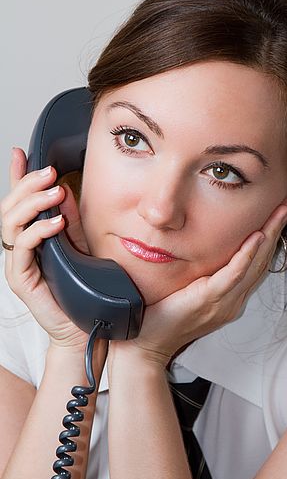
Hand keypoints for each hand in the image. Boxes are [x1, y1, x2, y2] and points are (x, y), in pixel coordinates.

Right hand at [1, 147, 90, 350]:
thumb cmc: (83, 287)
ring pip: (11, 224)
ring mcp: (18, 263)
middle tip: (49, 171)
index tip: (20, 152)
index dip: (17, 176)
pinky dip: (37, 232)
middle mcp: (20, 248)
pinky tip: (55, 222)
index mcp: (31, 236)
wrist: (85, 326)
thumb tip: (67, 190)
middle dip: (27, 184)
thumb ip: (70, 219)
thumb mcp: (78, 244)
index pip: (19, 201)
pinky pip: (22, 249)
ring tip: (55, 191)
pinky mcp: (21, 279)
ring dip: (33, 203)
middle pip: (10, 207)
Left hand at [109, 196, 286, 365]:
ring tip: (282, 209)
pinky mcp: (211, 300)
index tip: (281, 208)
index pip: (259, 259)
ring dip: (271, 233)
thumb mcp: (188, 286)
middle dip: (279, 226)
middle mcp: (234, 298)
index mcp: (231, 294)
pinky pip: (234, 274)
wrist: (146, 343)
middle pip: (265, 257)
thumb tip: (202, 241)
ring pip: (256, 262)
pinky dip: (248, 254)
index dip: (273, 233)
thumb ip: (202, 269)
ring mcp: (225, 301)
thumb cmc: (163, 316)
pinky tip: (257, 237)